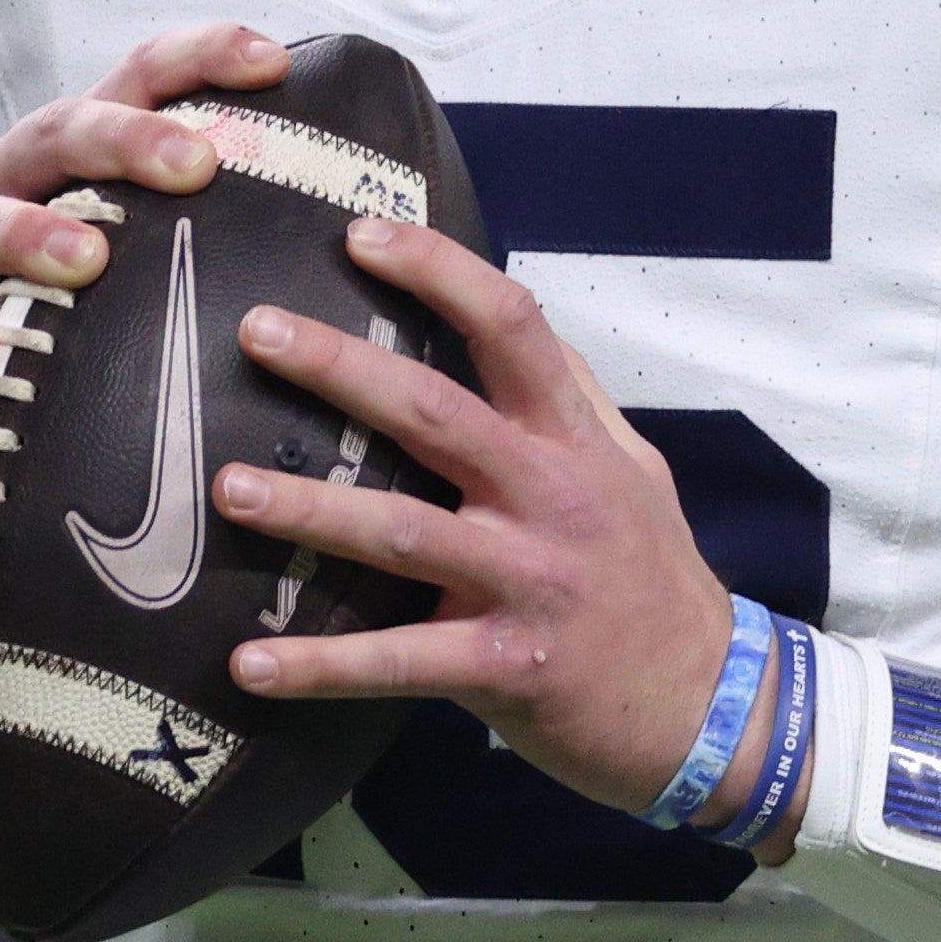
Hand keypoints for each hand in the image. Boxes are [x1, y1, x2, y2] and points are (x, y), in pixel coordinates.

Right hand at [0, 22, 292, 573]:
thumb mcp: (144, 273)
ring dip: (34, 232)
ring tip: (88, 257)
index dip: (200, 58)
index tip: (272, 60)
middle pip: (63, 131)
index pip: (139, 80)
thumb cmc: (73, 329)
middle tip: (196, 163)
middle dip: (128, 137)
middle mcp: (10, 180)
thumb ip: (224, 244)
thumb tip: (374, 242)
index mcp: (78, 158)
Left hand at [213, 222, 739, 814]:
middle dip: (341, 367)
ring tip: (230, 488)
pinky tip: (249, 666)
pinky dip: (322, 666)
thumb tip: (518, 322)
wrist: (710, 705)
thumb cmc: (652, 578)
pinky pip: (400, 662)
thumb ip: (575, 399)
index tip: (360, 235)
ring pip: (404, 533)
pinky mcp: (506, 665)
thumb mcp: (635, 470)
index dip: (438, 272)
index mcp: (576, 441)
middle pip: (436, 413)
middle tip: (256, 331)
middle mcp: (550, 498)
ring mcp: (527, 582)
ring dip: (310, 508)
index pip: (512, 327)